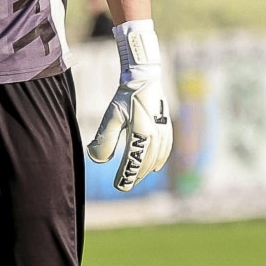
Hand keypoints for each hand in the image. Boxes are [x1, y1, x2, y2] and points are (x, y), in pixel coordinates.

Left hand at [86, 19, 172, 190]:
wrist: (144, 78)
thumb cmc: (125, 97)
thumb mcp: (111, 116)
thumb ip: (105, 139)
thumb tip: (98, 160)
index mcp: (143, 133)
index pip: (133, 161)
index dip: (126, 176)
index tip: (119, 187)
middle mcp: (156, 135)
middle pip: (146, 162)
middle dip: (135, 175)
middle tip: (124, 186)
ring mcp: (164, 131)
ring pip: (157, 157)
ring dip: (146, 169)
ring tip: (136, 177)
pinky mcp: (167, 127)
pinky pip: (166, 149)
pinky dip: (160, 159)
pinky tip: (156, 166)